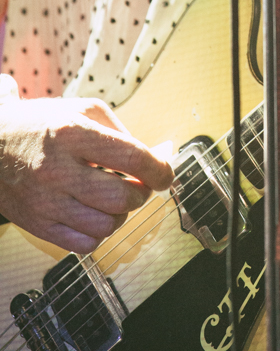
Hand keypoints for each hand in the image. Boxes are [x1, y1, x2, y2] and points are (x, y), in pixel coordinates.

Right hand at [0, 93, 173, 253]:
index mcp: (72, 133)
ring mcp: (45, 200)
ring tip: (114, 199)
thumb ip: (120, 132)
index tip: (165, 174)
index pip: (131, 157)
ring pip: (107, 225)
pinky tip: (95, 213)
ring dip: (121, 215)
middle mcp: (57, 168)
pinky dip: (100, 232)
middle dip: (141, 194)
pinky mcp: (37, 225)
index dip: (158, 169)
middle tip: (139, 185)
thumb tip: (154, 158)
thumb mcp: (82, 110)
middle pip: (122, 197)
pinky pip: (84, 245)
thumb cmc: (42, 125)